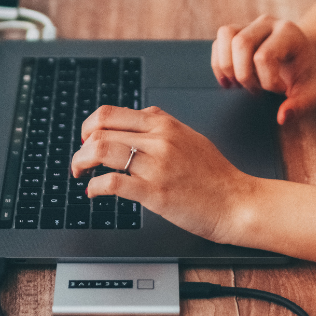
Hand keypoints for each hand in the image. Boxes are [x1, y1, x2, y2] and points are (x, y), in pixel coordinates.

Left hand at [71, 105, 256, 243]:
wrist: (236, 202)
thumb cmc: (215, 175)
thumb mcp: (190, 136)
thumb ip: (163, 124)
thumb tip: (140, 114)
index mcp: (164, 124)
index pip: (110, 113)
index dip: (89, 126)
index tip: (86, 139)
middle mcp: (158, 139)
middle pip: (99, 131)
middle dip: (81, 147)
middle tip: (79, 161)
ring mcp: (156, 165)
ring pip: (101, 152)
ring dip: (80, 163)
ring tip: (80, 174)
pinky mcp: (155, 192)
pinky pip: (112, 183)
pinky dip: (95, 188)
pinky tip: (94, 193)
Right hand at [211, 15, 315, 124]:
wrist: (303, 56)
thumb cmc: (306, 75)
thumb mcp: (312, 92)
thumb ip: (301, 105)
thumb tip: (282, 117)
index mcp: (288, 33)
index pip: (265, 56)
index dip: (268, 81)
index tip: (280, 90)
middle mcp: (267, 23)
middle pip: (241, 43)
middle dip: (243, 74)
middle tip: (256, 90)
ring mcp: (250, 24)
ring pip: (225, 35)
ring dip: (226, 66)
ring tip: (237, 84)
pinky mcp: (236, 32)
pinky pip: (218, 43)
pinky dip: (219, 64)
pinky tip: (230, 81)